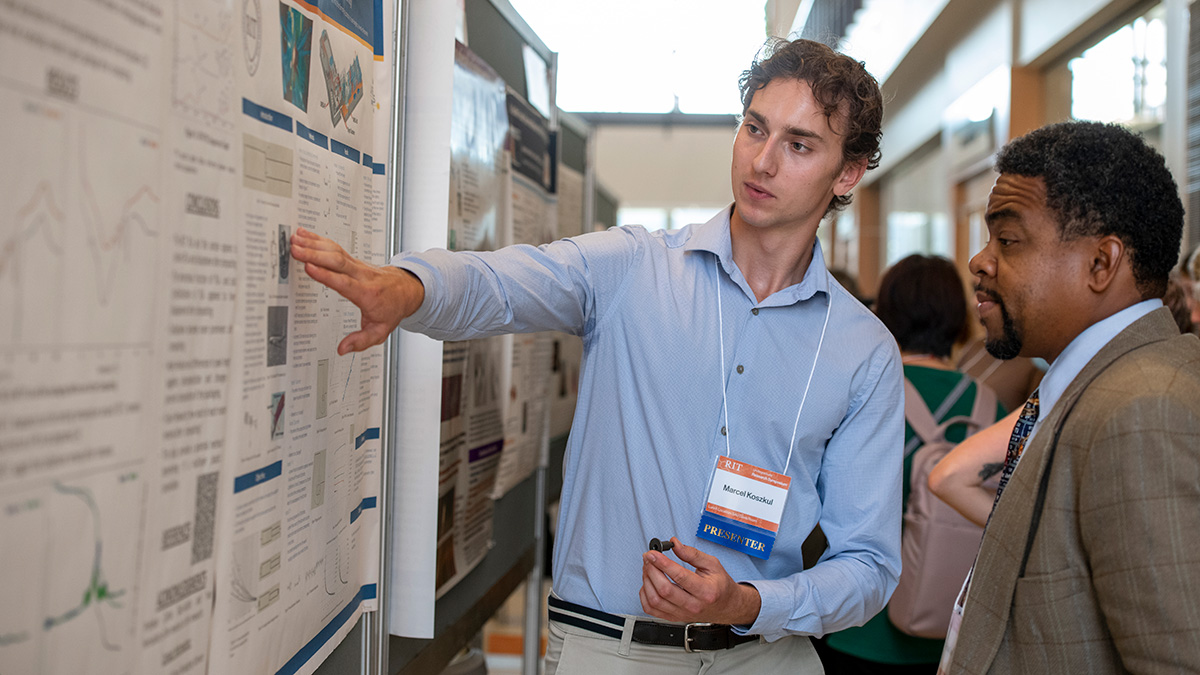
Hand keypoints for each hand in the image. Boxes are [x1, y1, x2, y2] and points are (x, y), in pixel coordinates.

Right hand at [290, 227, 424, 353]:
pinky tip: (305, 235)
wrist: (406, 291)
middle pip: (337, 262)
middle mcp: (362, 276)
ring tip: (295, 239)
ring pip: (335, 252)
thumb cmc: (392, 309)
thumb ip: (361, 341)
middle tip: (296, 249)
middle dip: (315, 254)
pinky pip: (335, 247)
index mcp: (367, 294)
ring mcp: (357, 265)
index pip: (344, 283)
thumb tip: (343, 349)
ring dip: (314, 244)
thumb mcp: (380, 331)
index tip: (309, 267)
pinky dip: (319, 239)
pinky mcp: (352, 260)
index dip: (326, 275)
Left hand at [639, 537, 760, 624]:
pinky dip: (645, 595)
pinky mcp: (674, 618)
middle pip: (664, 589)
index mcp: (705, 591)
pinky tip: (648, 583)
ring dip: (646, 581)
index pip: (679, 576)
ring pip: (655, 600)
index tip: (653, 553)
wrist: (727, 606)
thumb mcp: (712, 564)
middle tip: (649, 558)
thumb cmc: (720, 585)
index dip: (662, 563)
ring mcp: (682, 614)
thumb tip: (675, 544)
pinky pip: (652, 610)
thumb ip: (692, 553)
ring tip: (648, 568)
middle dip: (651, 570)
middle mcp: (693, 605)